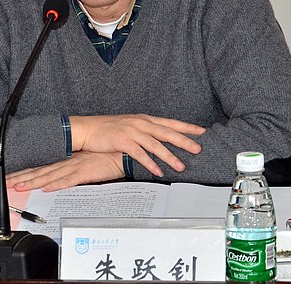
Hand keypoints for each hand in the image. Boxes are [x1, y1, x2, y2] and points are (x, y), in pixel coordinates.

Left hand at [6, 151, 124, 191]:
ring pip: (50, 175)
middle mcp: (68, 161)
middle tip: (6, 182)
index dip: (25, 171)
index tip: (12, 175)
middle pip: (41, 170)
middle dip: (22, 177)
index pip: (42, 165)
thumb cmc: (106, 156)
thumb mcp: (86, 162)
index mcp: (67, 158)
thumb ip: (72, 170)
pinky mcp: (85, 173)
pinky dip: (57, 184)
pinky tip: (46, 188)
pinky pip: (69, 180)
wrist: (122, 152)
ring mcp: (75, 166)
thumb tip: (59, 178)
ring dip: (33, 182)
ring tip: (18, 186)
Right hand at [71, 114, 204, 177]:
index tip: (202, 132)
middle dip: (184, 141)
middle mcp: (141, 123)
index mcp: (145, 119)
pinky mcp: (122, 140)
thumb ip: (146, 132)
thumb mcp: (130, 126)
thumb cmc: (109, 129)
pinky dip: (150, 163)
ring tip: (181, 166)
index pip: (170, 123)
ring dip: (169, 156)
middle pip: (167, 132)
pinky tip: (158, 171)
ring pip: (155, 144)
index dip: (187, 127)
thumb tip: (161, 141)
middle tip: (198, 149)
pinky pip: (139, 153)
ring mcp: (132, 131)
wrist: (88, 128)